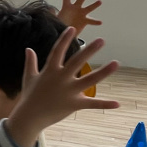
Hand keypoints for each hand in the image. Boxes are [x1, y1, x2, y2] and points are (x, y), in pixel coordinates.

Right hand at [5, 28, 119, 146]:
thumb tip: (28, 48)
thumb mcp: (29, 77)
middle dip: (90, 50)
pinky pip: (91, 104)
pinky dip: (104, 104)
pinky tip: (117, 104)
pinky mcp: (74, 104)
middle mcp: (61, 78)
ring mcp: (69, 91)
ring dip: (104, 72)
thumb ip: (30, 62)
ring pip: (90, 79)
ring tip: (116, 63)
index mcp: (50, 70)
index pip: (57, 51)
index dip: (64, 39)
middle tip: (102, 40)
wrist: (29, 117)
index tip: (72, 28)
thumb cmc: (29, 97)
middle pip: (77, 61)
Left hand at [56, 0, 101, 35]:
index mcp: (67, 7)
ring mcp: (81, 14)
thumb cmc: (61, 24)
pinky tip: (100, 22)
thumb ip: (53, 14)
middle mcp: (75, 8)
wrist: (66, 33)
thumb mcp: (55, 19)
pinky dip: (95, 22)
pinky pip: (91, 21)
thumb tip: (50, 9)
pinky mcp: (84, 21)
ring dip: (94, 5)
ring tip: (99, 1)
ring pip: (89, 8)